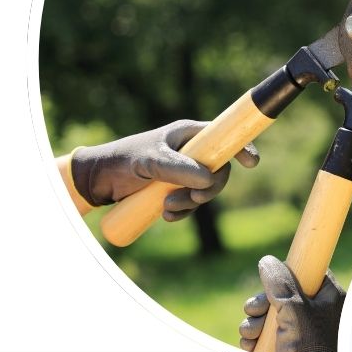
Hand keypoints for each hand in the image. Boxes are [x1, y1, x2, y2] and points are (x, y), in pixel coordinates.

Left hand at [70, 120, 259, 219]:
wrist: (99, 180)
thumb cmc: (124, 161)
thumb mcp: (151, 162)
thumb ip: (179, 168)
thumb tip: (209, 178)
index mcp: (188, 134)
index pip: (224, 137)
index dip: (241, 147)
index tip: (251, 163)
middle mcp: (190, 151)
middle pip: (219, 172)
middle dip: (209, 190)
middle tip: (192, 199)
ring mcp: (183, 171)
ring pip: (204, 191)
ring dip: (191, 205)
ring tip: (167, 209)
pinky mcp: (174, 188)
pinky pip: (190, 203)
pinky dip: (182, 212)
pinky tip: (165, 216)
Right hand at [239, 255, 343, 351]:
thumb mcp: (297, 311)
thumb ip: (282, 284)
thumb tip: (267, 262)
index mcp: (329, 300)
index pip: (308, 272)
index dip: (286, 273)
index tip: (271, 279)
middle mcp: (315, 314)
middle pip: (280, 293)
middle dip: (261, 303)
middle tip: (256, 310)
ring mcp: (299, 332)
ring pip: (267, 314)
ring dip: (253, 322)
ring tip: (252, 333)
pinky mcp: (284, 348)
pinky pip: (262, 334)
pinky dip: (252, 337)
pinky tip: (250, 344)